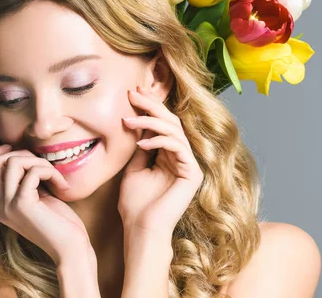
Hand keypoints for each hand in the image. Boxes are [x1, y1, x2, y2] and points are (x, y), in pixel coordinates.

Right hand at [0, 145, 91, 264]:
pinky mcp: (23, 205)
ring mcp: (8, 206)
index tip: (15, 150)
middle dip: (20, 153)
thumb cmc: (60, 225)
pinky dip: (49, 171)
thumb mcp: (37, 199)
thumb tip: (23, 155)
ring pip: (12, 162)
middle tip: (43, 165)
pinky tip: (61, 185)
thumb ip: (25, 183)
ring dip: (38, 161)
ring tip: (54, 175)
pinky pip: (32, 172)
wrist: (70, 250)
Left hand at [119, 86, 203, 235]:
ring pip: (174, 130)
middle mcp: (182, 157)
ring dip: (150, 121)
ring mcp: (189, 165)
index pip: (162, 124)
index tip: (131, 93)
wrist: (140, 228)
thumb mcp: (133, 168)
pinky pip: (177, 146)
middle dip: (151, 105)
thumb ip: (139, 146)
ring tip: (128, 120)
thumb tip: (136, 123)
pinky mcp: (192, 173)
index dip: (149, 107)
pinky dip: (158, 141)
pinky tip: (140, 142)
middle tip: (133, 93)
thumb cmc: (134, 204)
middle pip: (171, 121)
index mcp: (169, 155)